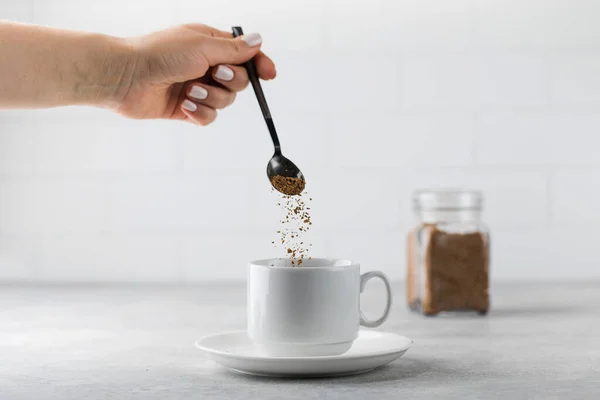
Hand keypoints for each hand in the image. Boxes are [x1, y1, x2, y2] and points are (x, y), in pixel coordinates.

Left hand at [116, 24, 275, 124]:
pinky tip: (184, 105)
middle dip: (230, 81)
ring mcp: (196, 87)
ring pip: (225, 101)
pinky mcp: (186, 109)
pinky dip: (199, 113)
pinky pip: (208, 117)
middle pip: (240, 81)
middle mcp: (204, 65)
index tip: (270, 75)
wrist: (125, 77)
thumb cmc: (159, 53)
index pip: (244, 54)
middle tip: (214, 74)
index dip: (259, 64)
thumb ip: (234, 49)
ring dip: (210, 98)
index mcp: (209, 44)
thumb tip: (258, 41)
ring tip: (189, 92)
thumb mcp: (202, 46)